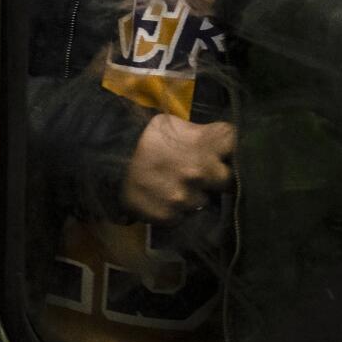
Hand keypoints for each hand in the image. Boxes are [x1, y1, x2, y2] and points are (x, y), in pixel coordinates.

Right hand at [119, 112, 235, 223]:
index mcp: (204, 142)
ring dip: (195, 195)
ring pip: (204, 201)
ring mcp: (186, 197)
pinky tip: (162, 197)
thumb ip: (201, 135)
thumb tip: (221, 146)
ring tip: (175, 185)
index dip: (233, 147)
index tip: (226, 151)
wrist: (104, 156)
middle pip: (229, 178)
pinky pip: (183, 216)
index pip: (237, 143)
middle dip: (218, 176)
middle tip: (202, 173)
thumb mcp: (173, 125)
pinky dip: (175, 209)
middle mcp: (201, 171)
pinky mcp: (171, 216)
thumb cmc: (141, 136)